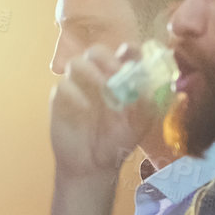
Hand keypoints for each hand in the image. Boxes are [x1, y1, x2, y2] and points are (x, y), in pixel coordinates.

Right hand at [48, 44, 157, 179]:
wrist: (93, 165)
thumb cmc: (117, 141)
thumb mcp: (141, 124)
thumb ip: (149, 104)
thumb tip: (154, 85)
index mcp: (119, 78)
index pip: (124, 53)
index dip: (129, 50)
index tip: (132, 55)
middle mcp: (97, 77)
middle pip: (96, 51)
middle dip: (107, 58)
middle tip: (116, 73)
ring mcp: (78, 86)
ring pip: (76, 63)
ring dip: (90, 72)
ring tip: (102, 88)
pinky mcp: (60, 99)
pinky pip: (63, 86)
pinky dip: (75, 94)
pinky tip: (85, 108)